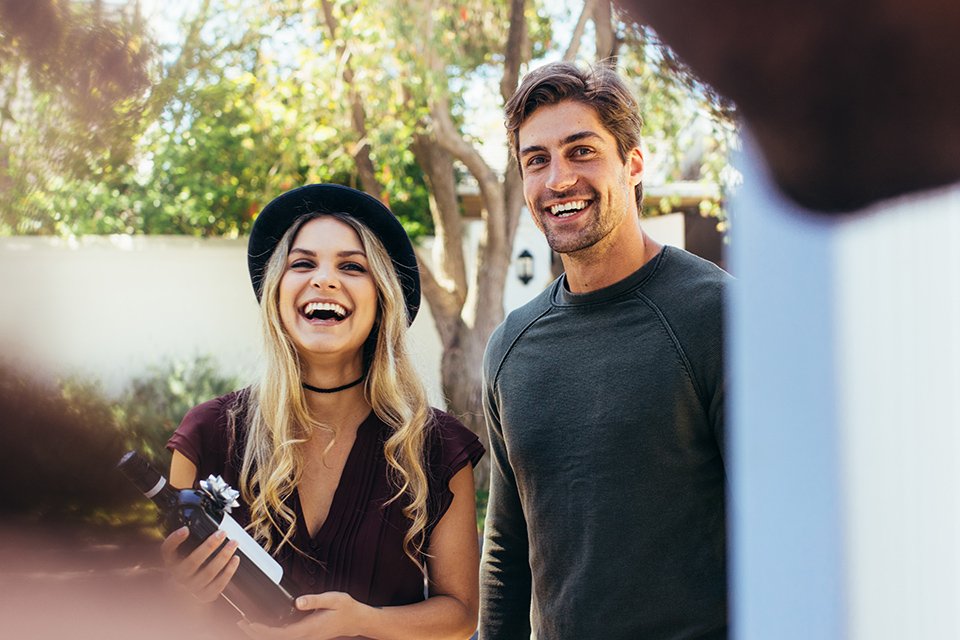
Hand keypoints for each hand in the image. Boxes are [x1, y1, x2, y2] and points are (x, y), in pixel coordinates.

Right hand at [160, 526, 239, 602]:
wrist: (183, 596)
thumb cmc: (183, 569)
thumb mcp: (176, 556)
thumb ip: (179, 543)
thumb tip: (186, 529)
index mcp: (169, 565)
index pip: (167, 551)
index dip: (174, 540)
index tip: (186, 530)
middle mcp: (177, 579)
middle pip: (193, 562)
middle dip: (209, 546)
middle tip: (222, 533)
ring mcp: (190, 590)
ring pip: (208, 573)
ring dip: (223, 556)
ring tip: (233, 543)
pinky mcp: (203, 597)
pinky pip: (218, 585)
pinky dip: (228, 572)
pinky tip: (235, 560)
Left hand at [238, 591, 367, 639]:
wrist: (357, 620)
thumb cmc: (346, 608)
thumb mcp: (334, 599)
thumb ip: (315, 599)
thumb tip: (297, 602)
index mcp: (310, 628)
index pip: (281, 634)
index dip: (264, 631)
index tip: (251, 624)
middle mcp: (305, 636)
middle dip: (257, 634)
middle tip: (240, 623)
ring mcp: (306, 637)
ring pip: (280, 639)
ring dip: (263, 634)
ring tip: (247, 624)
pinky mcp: (306, 634)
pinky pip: (285, 636)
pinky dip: (272, 632)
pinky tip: (265, 626)